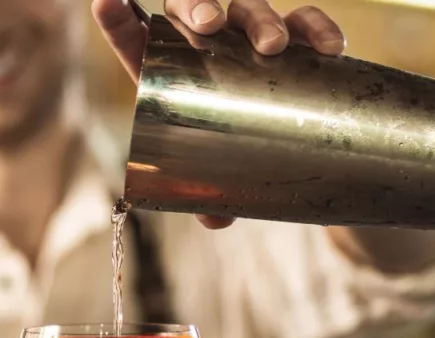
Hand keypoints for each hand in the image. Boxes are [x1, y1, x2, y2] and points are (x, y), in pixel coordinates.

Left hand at [93, 0, 346, 229]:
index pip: (133, 36)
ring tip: (274, 46)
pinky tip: (330, 47)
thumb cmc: (226, 159)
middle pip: (191, 6)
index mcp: (165, 69)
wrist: (282, 151)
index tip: (105, 2)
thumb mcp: (211, 178)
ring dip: (260, 19)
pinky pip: (304, 21)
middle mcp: (203, 42)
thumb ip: (207, 196)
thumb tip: (216, 219)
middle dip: (199, 5)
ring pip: (248, 7)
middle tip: (210, 26)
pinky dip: (316, 28)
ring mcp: (246, 35)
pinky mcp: (291, 38)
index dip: (117, 17)